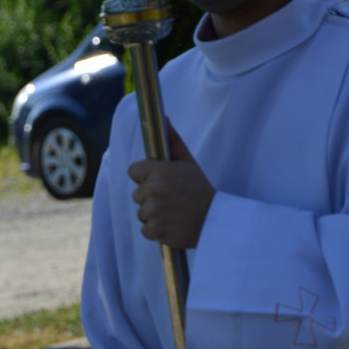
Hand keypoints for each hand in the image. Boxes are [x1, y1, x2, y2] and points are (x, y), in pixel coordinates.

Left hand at [128, 121, 213, 248]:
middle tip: (172, 199)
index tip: (159, 182)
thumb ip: (173, 141)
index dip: (145, 177)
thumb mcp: (188, 163)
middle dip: (150, 197)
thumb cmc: (200, 189)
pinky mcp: (156, 230)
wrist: (214, 221)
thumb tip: (164, 119)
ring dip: (154, 214)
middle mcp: (153, 189)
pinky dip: (157, 230)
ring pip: (141, 212)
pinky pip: (146, 229)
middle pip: (137, 193)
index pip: (134, 171)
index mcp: (159, 171)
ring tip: (174, 212)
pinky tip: (172, 224)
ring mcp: (154, 211)